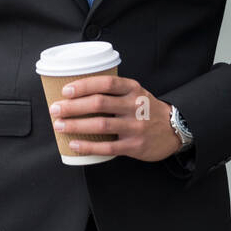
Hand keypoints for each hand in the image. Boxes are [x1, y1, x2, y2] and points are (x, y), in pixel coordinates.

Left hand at [49, 75, 181, 161]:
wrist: (174, 130)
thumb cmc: (147, 109)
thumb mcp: (136, 93)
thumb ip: (114, 91)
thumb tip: (78, 91)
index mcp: (133, 89)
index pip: (106, 83)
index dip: (84, 85)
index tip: (66, 90)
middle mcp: (135, 106)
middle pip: (99, 103)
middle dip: (73, 106)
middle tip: (56, 109)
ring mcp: (135, 127)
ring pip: (100, 125)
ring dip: (76, 125)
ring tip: (60, 125)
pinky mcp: (134, 146)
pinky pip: (107, 147)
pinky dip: (88, 146)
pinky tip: (74, 144)